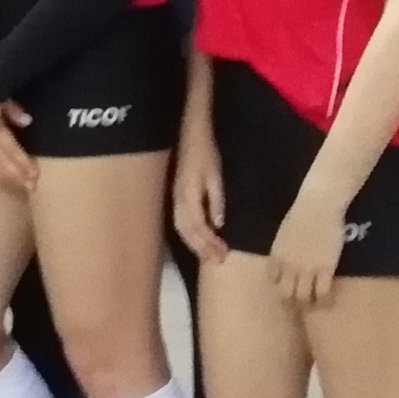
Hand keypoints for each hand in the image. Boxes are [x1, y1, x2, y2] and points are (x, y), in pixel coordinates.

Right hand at [171, 139, 228, 259]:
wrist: (190, 137)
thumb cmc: (206, 154)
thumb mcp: (215, 177)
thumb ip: (216, 201)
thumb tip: (218, 225)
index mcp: (188, 197)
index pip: (199, 228)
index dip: (210, 243)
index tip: (224, 253)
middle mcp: (178, 202)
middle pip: (188, 232)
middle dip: (202, 248)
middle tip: (218, 260)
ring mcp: (175, 199)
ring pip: (182, 229)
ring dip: (195, 244)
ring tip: (208, 255)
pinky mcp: (176, 197)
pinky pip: (180, 222)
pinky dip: (189, 235)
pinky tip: (198, 238)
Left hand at [270, 192, 347, 308]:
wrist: (319, 206)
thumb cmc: (301, 214)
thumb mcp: (283, 233)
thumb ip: (282, 249)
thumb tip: (284, 259)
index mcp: (277, 256)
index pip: (273, 280)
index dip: (280, 286)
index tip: (288, 290)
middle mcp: (289, 266)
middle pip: (285, 294)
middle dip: (291, 302)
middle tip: (300, 304)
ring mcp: (307, 269)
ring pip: (303, 297)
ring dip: (308, 303)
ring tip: (314, 304)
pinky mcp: (326, 269)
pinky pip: (322, 292)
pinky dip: (324, 300)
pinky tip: (327, 300)